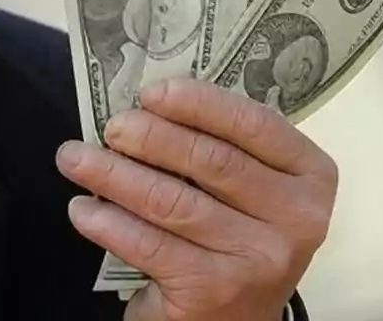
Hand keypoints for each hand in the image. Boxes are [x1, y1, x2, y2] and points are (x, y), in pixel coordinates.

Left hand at [55, 78, 337, 320]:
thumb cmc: (229, 237)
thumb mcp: (242, 190)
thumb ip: (214, 147)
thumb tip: (143, 106)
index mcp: (309, 176)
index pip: (254, 124)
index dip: (199, 103)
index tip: (149, 92)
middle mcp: (297, 219)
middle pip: (211, 161)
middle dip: (148, 136)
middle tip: (109, 128)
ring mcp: (259, 259)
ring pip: (171, 201)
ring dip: (112, 174)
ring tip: (73, 158)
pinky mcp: (216, 291)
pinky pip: (149, 244)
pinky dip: (108, 223)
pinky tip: (82, 210)